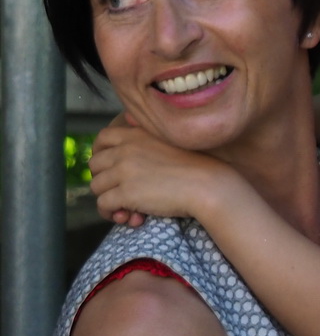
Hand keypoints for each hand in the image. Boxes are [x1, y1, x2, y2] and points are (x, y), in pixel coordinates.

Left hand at [88, 125, 234, 225]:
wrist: (208, 185)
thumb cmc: (197, 165)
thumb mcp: (170, 140)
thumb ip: (146, 132)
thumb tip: (126, 117)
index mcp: (137, 134)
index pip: (102, 138)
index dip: (100, 153)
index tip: (108, 167)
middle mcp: (126, 149)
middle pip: (95, 165)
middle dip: (103, 180)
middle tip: (119, 191)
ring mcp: (123, 170)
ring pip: (96, 187)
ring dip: (109, 200)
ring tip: (128, 209)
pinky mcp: (125, 192)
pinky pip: (103, 205)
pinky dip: (112, 213)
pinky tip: (130, 218)